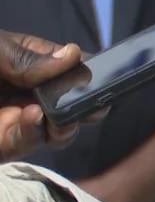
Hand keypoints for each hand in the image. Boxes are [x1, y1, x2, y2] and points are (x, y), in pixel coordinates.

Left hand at [0, 30, 82, 161]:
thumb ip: (25, 56)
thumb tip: (72, 55)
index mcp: (23, 62)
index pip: (66, 66)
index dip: (85, 70)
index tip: (97, 74)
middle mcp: (23, 93)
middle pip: (71, 100)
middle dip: (85, 102)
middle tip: (90, 102)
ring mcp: (13, 122)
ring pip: (59, 128)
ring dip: (65, 122)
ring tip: (55, 115)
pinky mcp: (2, 146)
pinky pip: (28, 143)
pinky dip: (36, 133)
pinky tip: (34, 119)